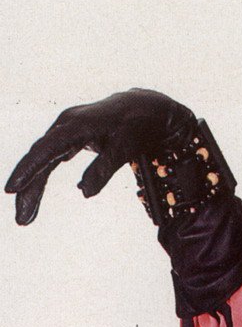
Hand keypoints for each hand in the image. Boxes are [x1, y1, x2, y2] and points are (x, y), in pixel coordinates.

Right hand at [5, 88, 197, 225]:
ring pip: (42, 161)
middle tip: (22, 219)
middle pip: (39, 159)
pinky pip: (50, 159)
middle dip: (28, 189)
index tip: (12, 189)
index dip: (28, 170)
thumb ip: (103, 169)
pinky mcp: (69, 137)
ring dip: (33, 188)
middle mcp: (65, 125)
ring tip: (26, 215)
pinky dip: (43, 178)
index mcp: (76, 126)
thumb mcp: (123, 149)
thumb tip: (84, 194)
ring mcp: (65, 130)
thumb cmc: (134, 127)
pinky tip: (36, 196)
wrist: (143, 107)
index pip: (46, 150)